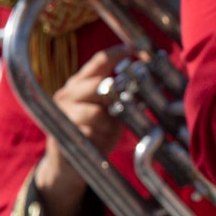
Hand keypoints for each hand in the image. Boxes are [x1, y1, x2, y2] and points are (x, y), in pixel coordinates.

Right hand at [31, 45, 126, 215]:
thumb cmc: (95, 131)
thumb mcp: (112, 110)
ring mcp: (62, 113)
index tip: (138, 51)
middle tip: (124, 104)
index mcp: (80, 82)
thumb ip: (125, 94)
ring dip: (109, 122)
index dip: (119, 54)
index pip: (100, 60)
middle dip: (118, 95)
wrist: (69, 164)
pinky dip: (101, 136)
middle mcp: (67, 93)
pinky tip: (100, 139)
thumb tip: (153, 79)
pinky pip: (90, 132)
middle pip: (99, 84)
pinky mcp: (62, 134)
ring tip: (109, 127)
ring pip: (97, 111)